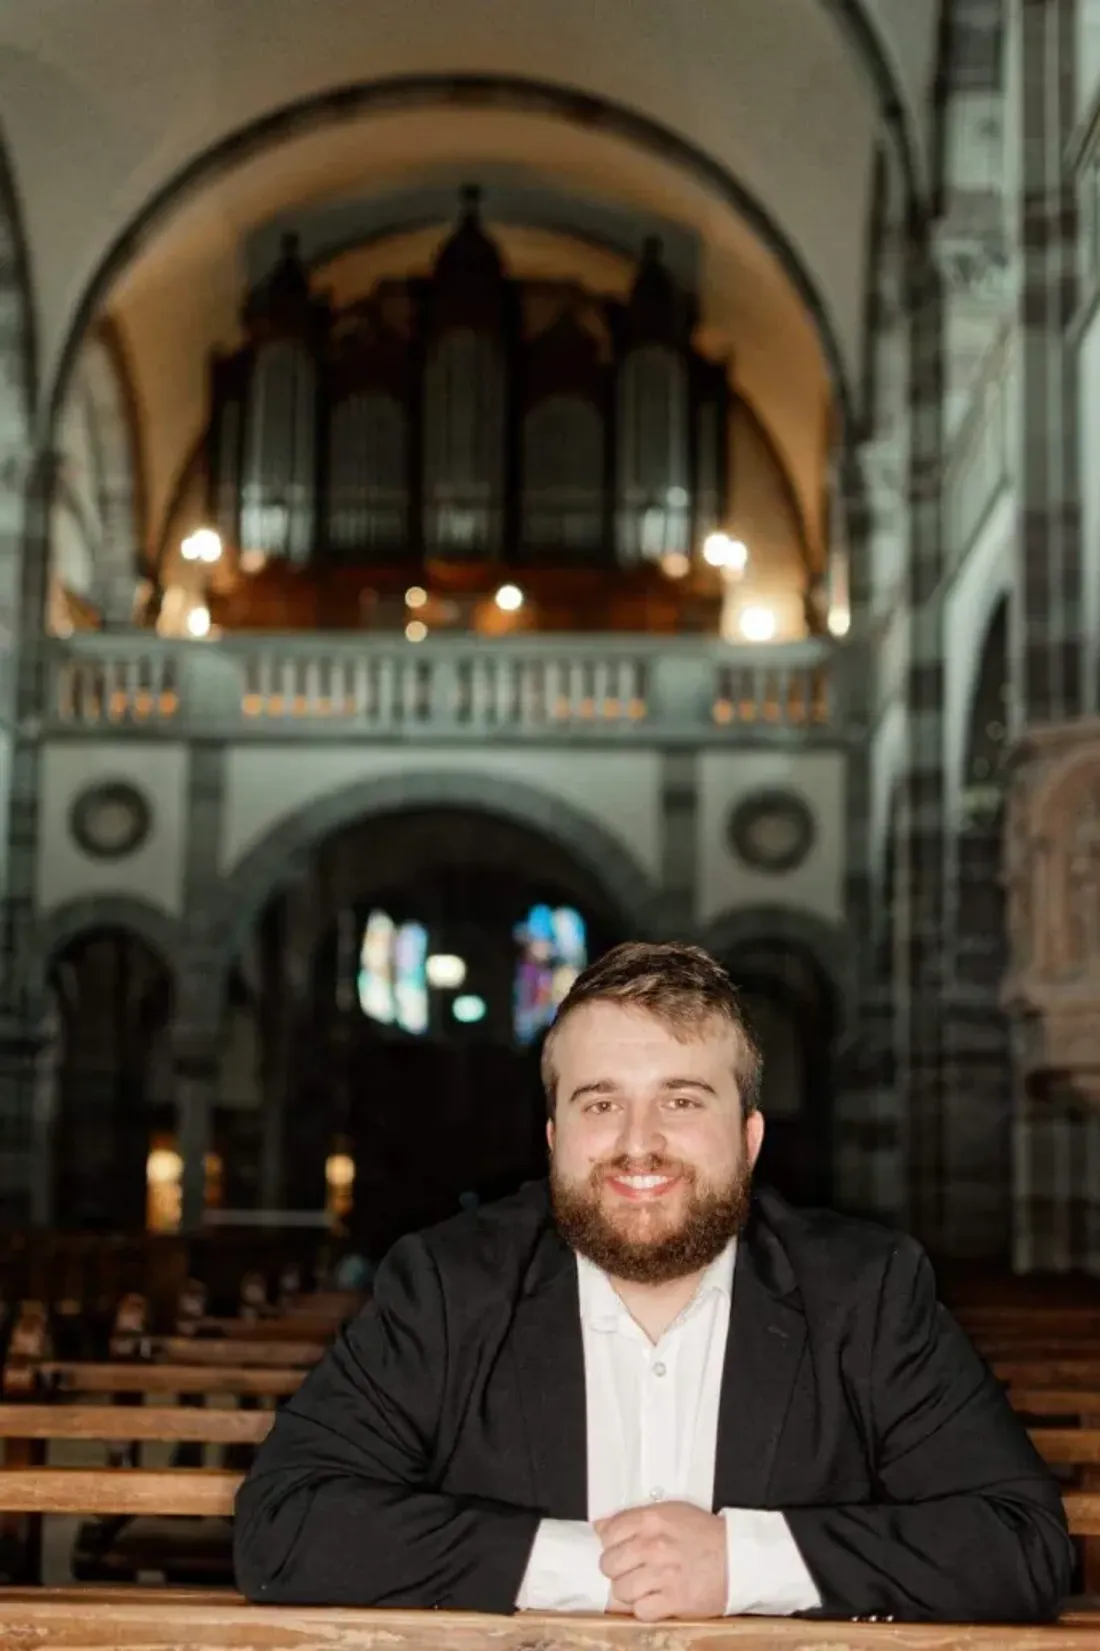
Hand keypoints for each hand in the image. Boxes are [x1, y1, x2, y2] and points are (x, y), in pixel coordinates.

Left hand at [595, 1501, 726, 1621]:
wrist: (737, 1559)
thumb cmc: (703, 1534)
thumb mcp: (670, 1512)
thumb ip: (634, 1517)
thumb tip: (600, 1526)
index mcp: (651, 1519)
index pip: (608, 1532)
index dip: (610, 1543)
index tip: (619, 1548)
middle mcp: (654, 1546)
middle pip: (608, 1564)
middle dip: (615, 1569)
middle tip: (630, 1570)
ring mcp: (663, 1575)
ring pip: (620, 1590)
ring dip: (629, 1592)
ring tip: (643, 1587)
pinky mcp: (674, 1601)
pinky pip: (640, 1611)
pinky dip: (645, 1609)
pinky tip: (656, 1599)